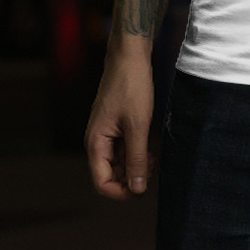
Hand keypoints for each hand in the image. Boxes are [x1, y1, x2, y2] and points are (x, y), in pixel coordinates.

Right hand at [85, 53, 155, 200]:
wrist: (130, 57)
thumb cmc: (132, 87)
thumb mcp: (138, 125)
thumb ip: (136, 158)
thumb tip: (137, 189)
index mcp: (95, 143)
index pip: (101, 183)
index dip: (121, 192)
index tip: (143, 188)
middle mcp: (96, 141)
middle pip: (109, 175)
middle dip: (130, 178)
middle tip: (153, 169)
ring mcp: (105, 133)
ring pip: (117, 163)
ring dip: (134, 166)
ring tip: (154, 158)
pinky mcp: (115, 125)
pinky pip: (122, 149)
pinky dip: (135, 153)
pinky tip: (150, 149)